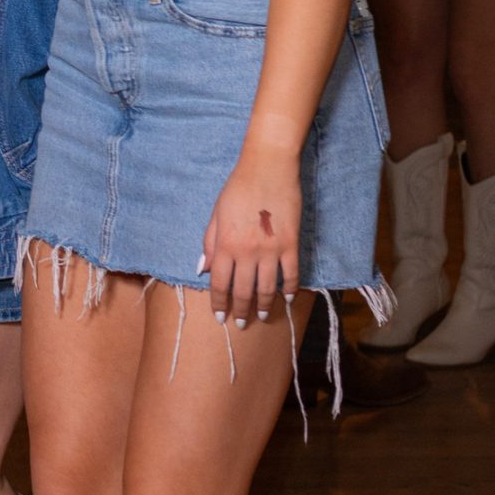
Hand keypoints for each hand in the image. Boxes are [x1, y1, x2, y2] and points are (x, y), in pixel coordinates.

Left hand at [202, 150, 299, 327]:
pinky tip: (287, 298)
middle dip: (241, 310)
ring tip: (264, 317)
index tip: (220, 316)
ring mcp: (271, 250)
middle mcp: (246, 252)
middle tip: (241, 324)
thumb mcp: (216, 215)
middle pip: (243, 290)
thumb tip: (202, 269)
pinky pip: (291, 273)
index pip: (219, 283)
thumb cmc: (237, 189)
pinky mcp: (291, 244)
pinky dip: (290, 288)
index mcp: (224, 245)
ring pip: (267, 287)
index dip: (219, 302)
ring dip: (265, 305)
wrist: (267, 169)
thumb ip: (209, 243)